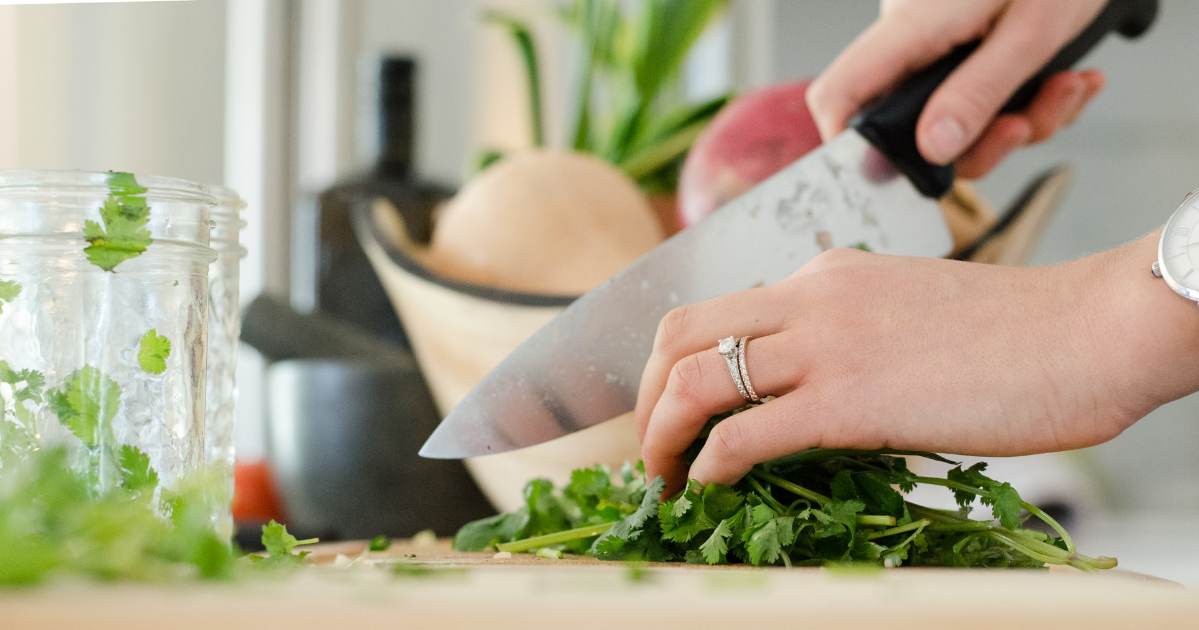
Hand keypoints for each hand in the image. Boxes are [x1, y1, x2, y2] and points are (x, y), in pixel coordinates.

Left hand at [635, 232, 1198, 495]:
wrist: (1087, 331)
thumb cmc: (1014, 334)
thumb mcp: (905, 311)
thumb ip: (846, 336)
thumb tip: (805, 393)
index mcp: (823, 277)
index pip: (713, 311)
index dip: (670, 364)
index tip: (670, 410)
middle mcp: (809, 298)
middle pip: (678, 334)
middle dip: (644, 397)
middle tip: (650, 448)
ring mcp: (825, 345)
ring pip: (694, 380)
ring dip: (660, 437)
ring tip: (662, 479)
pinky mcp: (849, 400)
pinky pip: (745, 434)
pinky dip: (708, 465)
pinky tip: (708, 487)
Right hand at [807, 0, 1107, 177]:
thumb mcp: (1032, 30)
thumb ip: (979, 91)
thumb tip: (933, 148)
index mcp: (911, 26)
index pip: (841, 94)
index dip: (848, 145)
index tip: (891, 177)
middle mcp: (914, 38)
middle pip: (911, 126)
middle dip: (981, 143)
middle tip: (1027, 125)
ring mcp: (938, 44)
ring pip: (957, 120)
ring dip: (1021, 120)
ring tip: (1067, 87)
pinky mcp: (966, 47)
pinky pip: (982, 98)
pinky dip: (1030, 100)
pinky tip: (1065, 78)